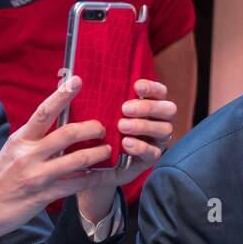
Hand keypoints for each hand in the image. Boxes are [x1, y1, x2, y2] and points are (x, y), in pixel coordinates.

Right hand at [0, 76, 173, 243]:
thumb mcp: (10, 153)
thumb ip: (32, 141)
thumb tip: (54, 126)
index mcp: (20, 140)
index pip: (43, 112)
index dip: (61, 95)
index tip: (77, 80)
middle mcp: (28, 155)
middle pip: (67, 133)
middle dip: (92, 128)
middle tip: (103, 127)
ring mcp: (37, 176)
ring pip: (77, 160)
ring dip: (98, 154)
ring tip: (108, 150)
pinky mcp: (44, 195)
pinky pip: (77, 184)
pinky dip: (94, 179)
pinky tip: (104, 176)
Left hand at [76, 79, 174, 222]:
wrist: (93, 165)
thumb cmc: (96, 132)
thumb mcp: (96, 114)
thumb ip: (95, 98)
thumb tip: (74, 79)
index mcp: (147, 105)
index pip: (160, 91)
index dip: (152, 87)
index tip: (136, 86)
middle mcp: (157, 120)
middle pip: (168, 109)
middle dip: (148, 107)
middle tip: (125, 109)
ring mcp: (156, 140)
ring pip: (164, 129)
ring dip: (143, 125)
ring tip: (122, 126)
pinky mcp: (150, 158)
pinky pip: (154, 152)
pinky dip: (141, 146)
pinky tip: (126, 144)